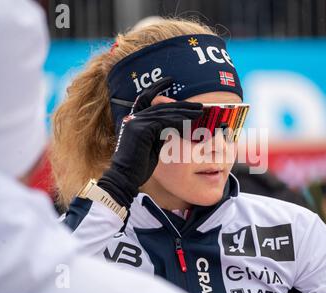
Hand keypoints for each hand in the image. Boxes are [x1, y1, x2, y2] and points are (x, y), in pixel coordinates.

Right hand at [97, 77, 202, 207]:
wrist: (125, 178)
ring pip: (164, 112)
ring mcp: (135, 122)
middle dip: (181, 104)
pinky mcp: (140, 129)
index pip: (146, 98)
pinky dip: (178, 120)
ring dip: (184, 111)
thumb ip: (159, 133)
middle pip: (160, 105)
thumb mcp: (151, 146)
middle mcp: (132, 118)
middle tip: (198, 105)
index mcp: (133, 119)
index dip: (156, 88)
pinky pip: (164, 121)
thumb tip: (175, 127)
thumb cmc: (138, 166)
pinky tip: (190, 120)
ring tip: (200, 112)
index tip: (169, 80)